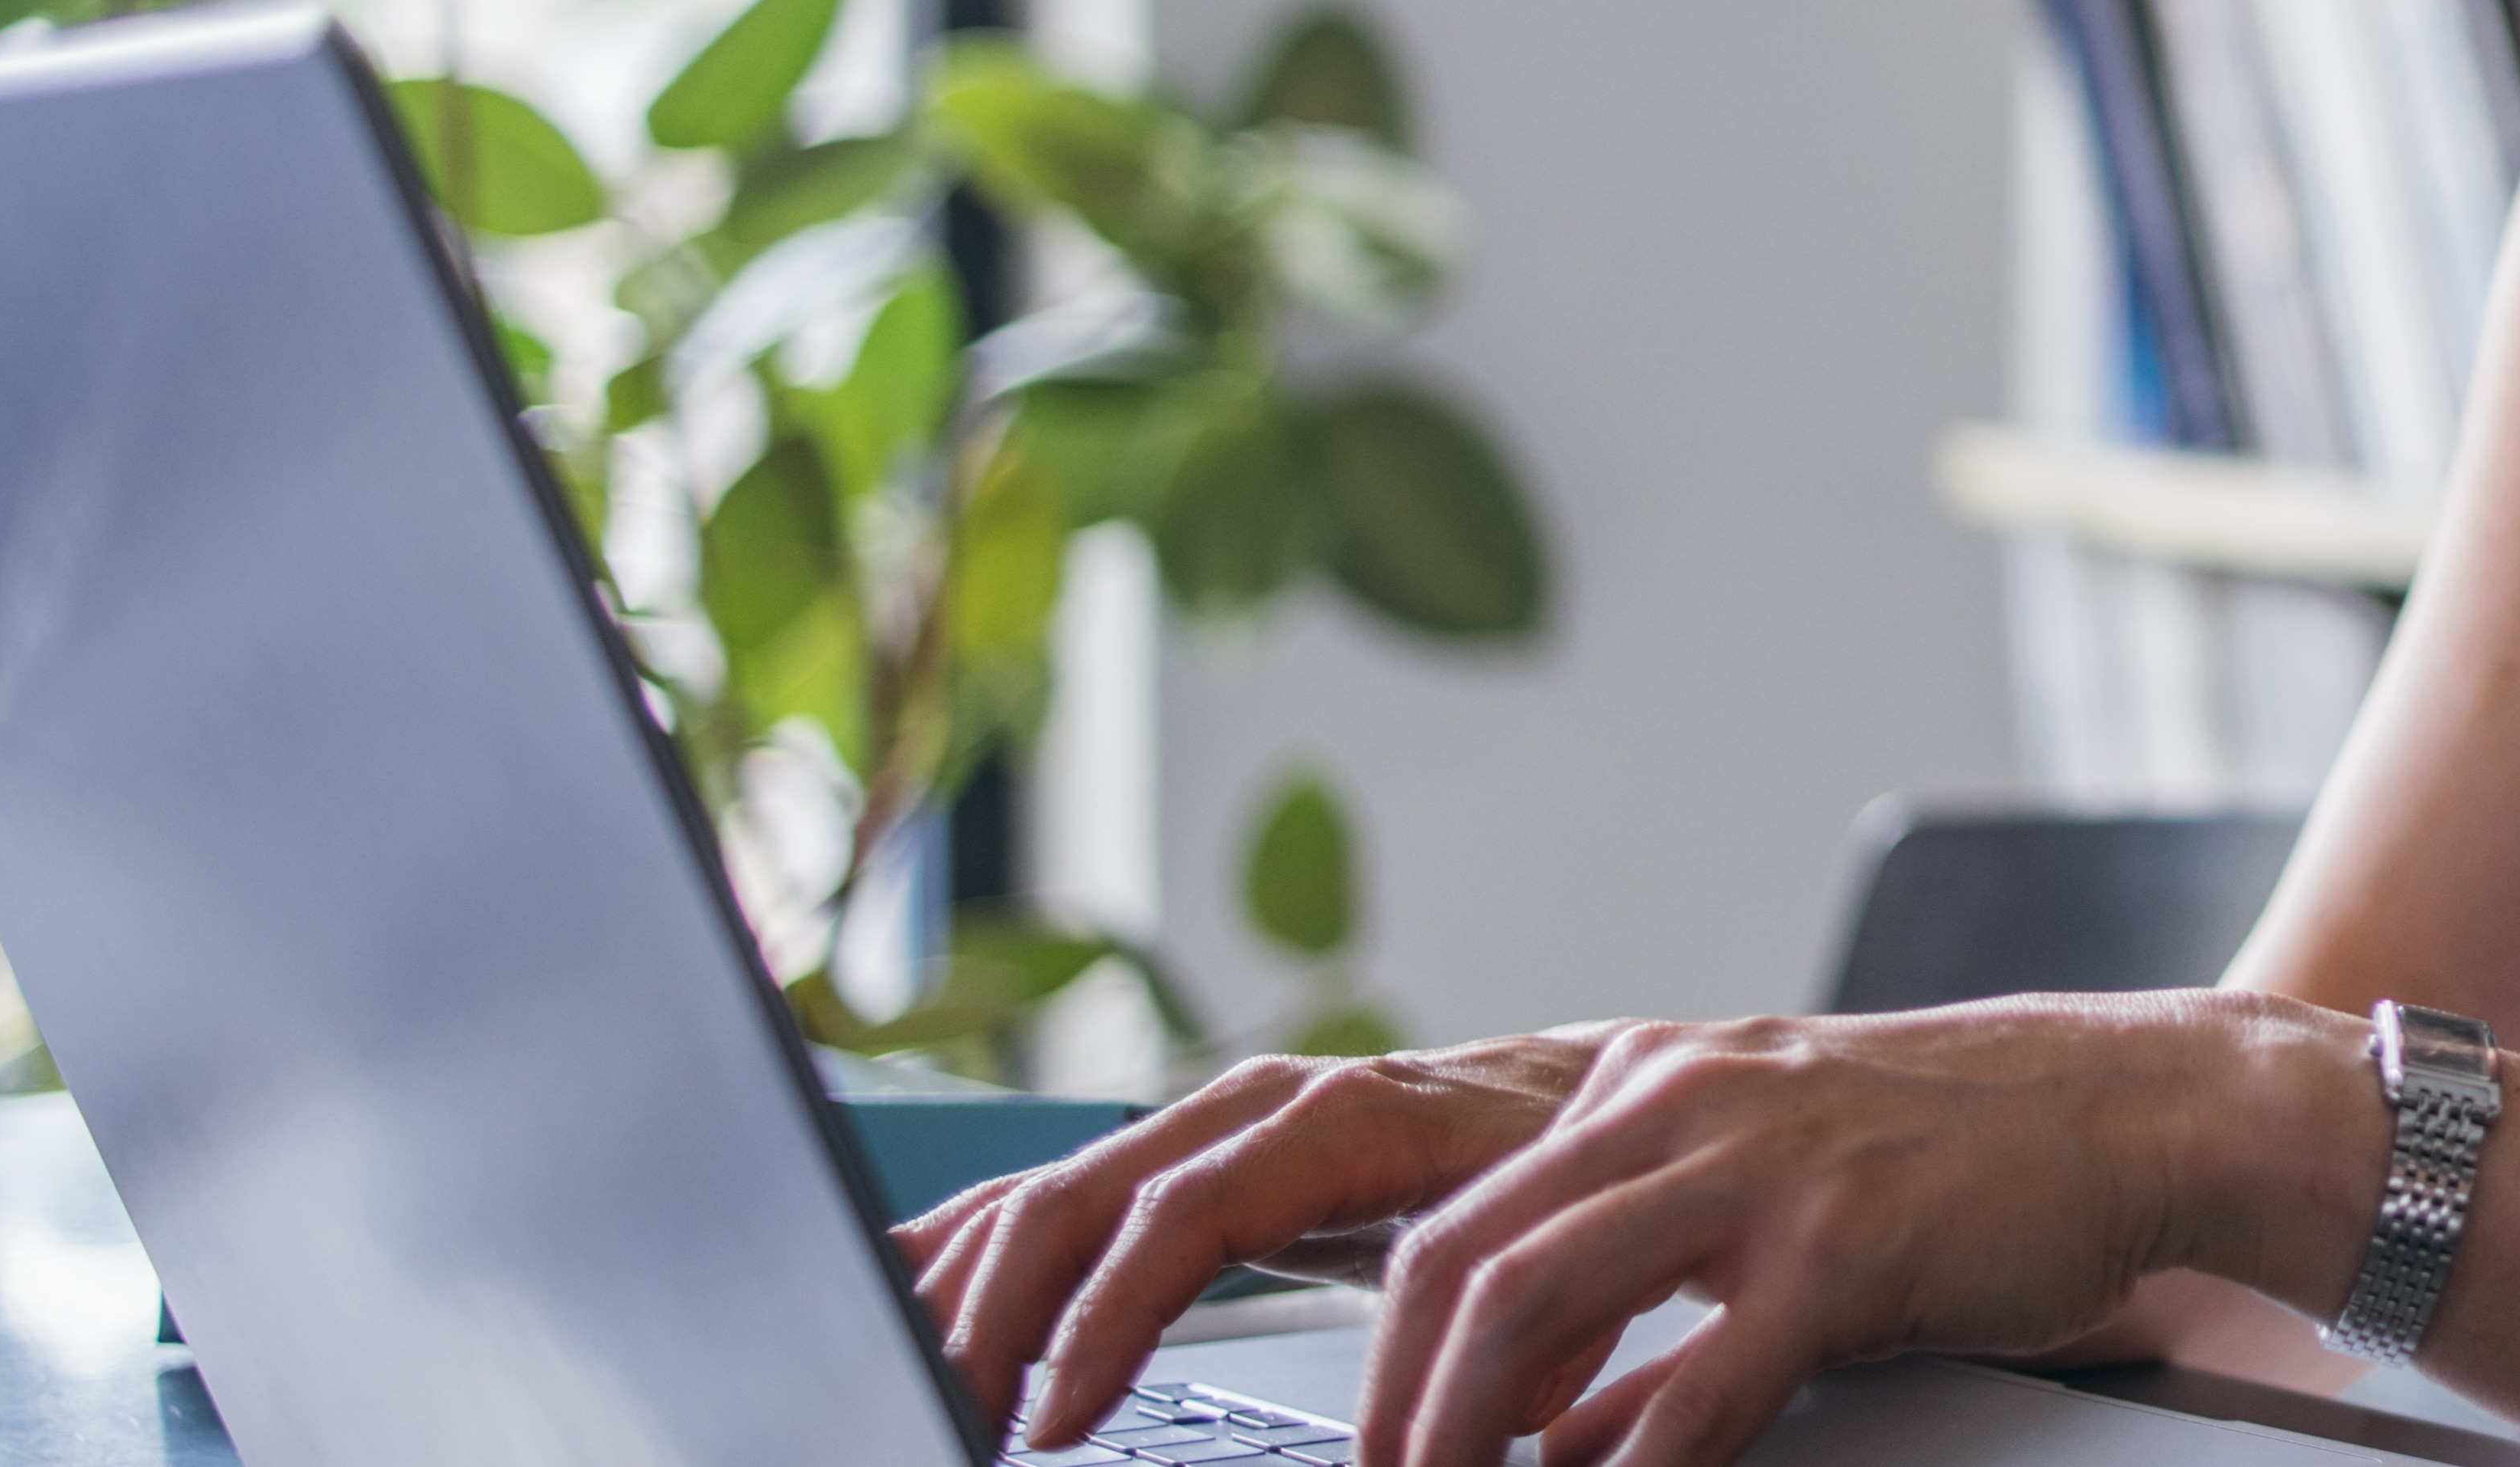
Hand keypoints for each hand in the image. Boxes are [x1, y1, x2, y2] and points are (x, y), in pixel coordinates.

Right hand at [903, 1029, 1600, 1450]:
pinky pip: (1057, 1191)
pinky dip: (970, 1239)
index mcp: (1354, 1119)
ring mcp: (1218, 1125)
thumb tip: (1503, 1420)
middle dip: (997, 1315)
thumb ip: (1523, 1335)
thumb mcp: (1563, 1250)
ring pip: (1053, 1195)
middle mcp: (1267, 1107)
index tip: (1052, 1424)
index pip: (1191, 1209)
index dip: (1110, 1316)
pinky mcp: (1193, 1157)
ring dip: (963, 1291)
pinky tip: (900, 1286)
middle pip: (1087, 1198)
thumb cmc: (1586, 1180)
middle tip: (940, 1421)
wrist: (1620, 1096)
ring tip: (899, 1384)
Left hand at [1353, 992, 2371, 1466]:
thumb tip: (1543, 1433)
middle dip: (1396, 1406)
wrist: (2143, 1107)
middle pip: (1461, 1261)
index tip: (1376, 1455)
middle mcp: (1679, 1104)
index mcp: (1650, 1087)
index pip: (1456, 1220)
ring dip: (1462, 1431)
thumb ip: (1646, 1306)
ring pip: (1531, 1299)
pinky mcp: (1845, 1248)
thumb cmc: (1964, 1162)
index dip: (1385, 1357)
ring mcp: (1761, 1170)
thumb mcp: (1771, 1204)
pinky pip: (1698, 1385)